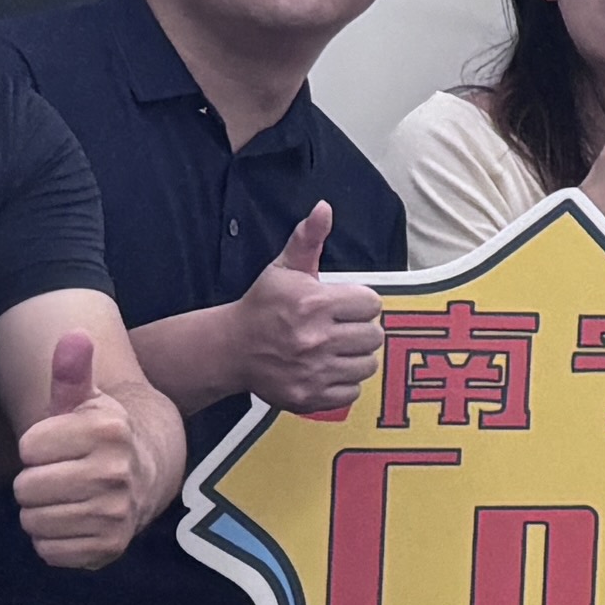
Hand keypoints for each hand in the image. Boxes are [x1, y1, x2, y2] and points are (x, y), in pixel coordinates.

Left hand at [14, 329, 143, 567]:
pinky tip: (73, 522)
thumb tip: (73, 335)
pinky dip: (53, 541)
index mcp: (108, 429)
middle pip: (25, 488)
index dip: (35, 447)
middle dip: (33, 483)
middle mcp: (116, 472)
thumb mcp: (85, 401)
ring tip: (65, 499)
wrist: (147, 476)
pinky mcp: (110, 547)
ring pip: (33, 522)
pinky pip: (49, 551)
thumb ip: (72, 371)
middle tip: (58, 475)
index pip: (27, 447)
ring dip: (40, 513)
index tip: (57, 445)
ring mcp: (115, 512)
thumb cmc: (98, 436)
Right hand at [230, 204, 379, 417]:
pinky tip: (328, 369)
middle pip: (374, 336)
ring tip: (337, 349)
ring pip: (367, 365)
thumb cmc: (263, 305)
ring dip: (356, 357)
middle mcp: (315, 338)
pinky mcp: (309, 397)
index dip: (360, 303)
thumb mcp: (283, 268)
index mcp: (314, 303)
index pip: (372, 304)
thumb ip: (308, 239)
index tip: (344, 305)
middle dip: (361, 329)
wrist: (230, 349)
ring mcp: (313, 371)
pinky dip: (345, 383)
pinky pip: (352, 392)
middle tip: (342, 328)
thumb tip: (324, 207)